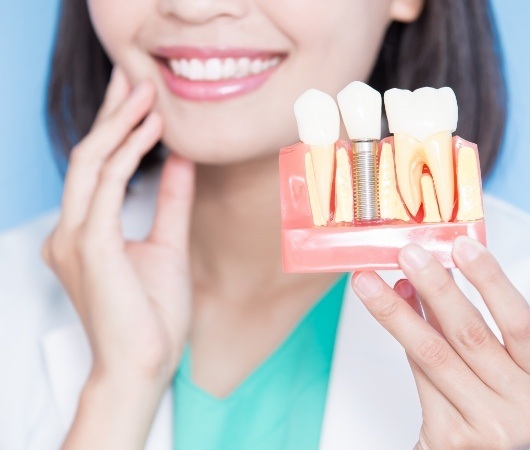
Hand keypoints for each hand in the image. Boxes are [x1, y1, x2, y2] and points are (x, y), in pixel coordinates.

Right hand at [42, 67, 194, 448]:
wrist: (144, 365)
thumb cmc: (152, 314)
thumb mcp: (167, 245)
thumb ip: (170, 201)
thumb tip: (180, 160)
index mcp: (84, 233)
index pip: (95, 168)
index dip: (114, 129)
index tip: (138, 100)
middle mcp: (70, 230)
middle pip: (87, 155)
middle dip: (111, 113)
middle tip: (134, 78)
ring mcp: (75, 237)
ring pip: (91, 162)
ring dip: (120, 123)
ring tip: (147, 93)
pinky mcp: (90, 245)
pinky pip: (106, 184)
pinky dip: (128, 152)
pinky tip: (152, 130)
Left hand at [351, 236, 529, 449]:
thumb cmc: (499, 407)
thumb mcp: (503, 366)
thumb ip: (472, 326)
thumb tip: (427, 280)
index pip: (520, 323)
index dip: (491, 281)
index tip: (462, 246)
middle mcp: (520, 404)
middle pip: (470, 334)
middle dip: (434, 287)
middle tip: (407, 254)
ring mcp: (486, 424)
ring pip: (433, 354)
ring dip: (397, 312)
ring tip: (369, 282)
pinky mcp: (451, 438)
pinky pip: (420, 377)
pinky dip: (403, 340)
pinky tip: (390, 313)